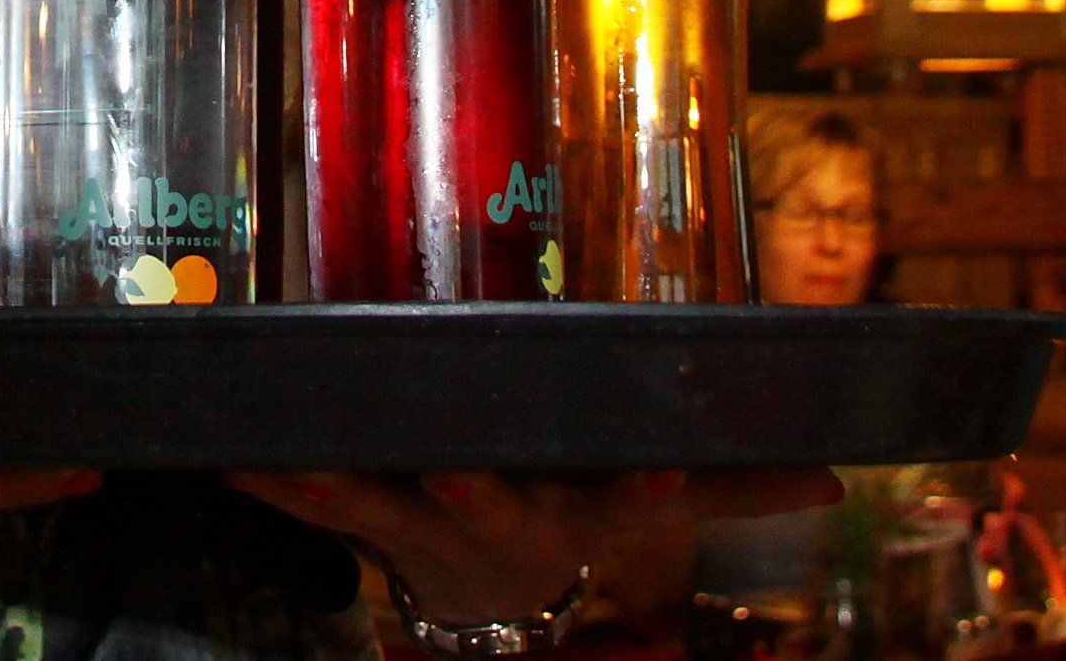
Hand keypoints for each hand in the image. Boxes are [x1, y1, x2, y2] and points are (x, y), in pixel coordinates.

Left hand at [228, 468, 842, 626]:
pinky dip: (270, 480)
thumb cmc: (572, 528)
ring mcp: (425, 532)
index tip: (669, 488)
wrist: (487, 613)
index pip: (628, 510)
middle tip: (467, 476)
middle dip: (480, 496)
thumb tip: (834, 477)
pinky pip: (310, 502)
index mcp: (577, 519)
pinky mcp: (362, 522)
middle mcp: (502, 529)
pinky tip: (230, 452)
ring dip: (339, 486)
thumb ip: (736, 490)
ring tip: (302, 452)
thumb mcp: (645, 511)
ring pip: (383, 508)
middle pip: (493, 511)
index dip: (655, 504)